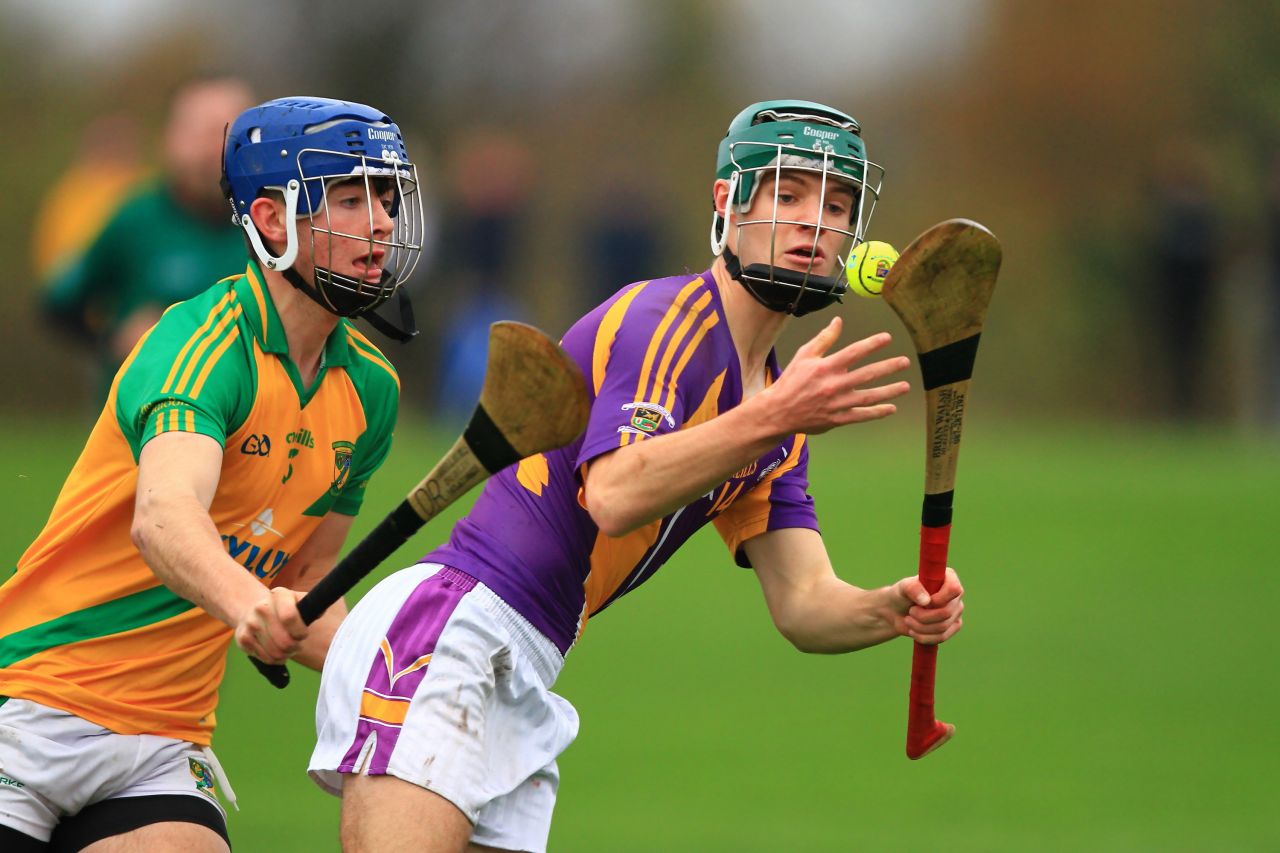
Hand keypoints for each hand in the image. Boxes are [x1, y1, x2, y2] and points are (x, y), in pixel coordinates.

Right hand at [233, 587, 307, 663]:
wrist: (252, 608)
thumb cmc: (283, 607)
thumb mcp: (298, 601)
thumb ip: (311, 606)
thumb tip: (320, 611)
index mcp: (280, 595)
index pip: (289, 618)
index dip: (300, 632)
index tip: (303, 634)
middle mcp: (262, 608)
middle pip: (284, 641)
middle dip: (294, 647)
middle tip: (297, 644)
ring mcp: (250, 624)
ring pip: (275, 653)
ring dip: (286, 654)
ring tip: (289, 648)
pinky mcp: (242, 639)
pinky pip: (266, 659)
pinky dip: (275, 659)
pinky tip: (277, 651)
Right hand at [763, 316, 910, 435]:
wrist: (778, 411)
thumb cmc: (791, 381)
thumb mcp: (804, 356)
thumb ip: (824, 339)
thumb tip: (838, 321)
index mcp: (825, 367)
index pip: (854, 352)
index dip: (872, 344)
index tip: (887, 338)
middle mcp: (833, 385)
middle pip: (867, 374)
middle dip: (888, 367)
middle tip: (905, 362)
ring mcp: (837, 404)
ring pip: (868, 397)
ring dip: (889, 391)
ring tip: (905, 386)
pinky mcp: (837, 419)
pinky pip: (861, 416)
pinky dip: (877, 413)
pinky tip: (891, 408)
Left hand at [888, 567, 963, 644]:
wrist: (897, 611)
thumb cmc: (901, 594)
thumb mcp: (903, 587)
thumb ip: (913, 588)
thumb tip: (926, 600)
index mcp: (948, 578)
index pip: (954, 589)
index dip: (940, 599)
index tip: (924, 602)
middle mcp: (955, 595)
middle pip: (946, 612)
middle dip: (923, 616)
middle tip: (910, 611)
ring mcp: (956, 612)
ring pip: (943, 627)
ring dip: (920, 627)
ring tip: (908, 621)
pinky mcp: (952, 627)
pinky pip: (942, 637)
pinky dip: (924, 637)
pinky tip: (914, 631)